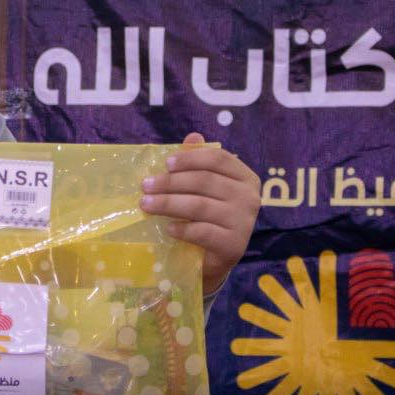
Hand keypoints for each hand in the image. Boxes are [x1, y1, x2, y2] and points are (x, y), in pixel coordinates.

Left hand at [139, 132, 260, 295]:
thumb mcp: (204, 188)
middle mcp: (249, 197)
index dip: (190, 158)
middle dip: (170, 182)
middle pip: (204, 181)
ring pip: (199, 206)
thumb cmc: (209, 217)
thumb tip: (193, 136)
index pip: (218, 159)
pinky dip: (181, 229)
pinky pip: (202, 232)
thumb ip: (199, 163)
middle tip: (145, 186)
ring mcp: (243, 222)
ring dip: (168, 203)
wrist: (215, 258)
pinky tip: (167, 228)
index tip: (165, 163)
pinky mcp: (234, 245)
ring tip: (146, 204)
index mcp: (245, 177)